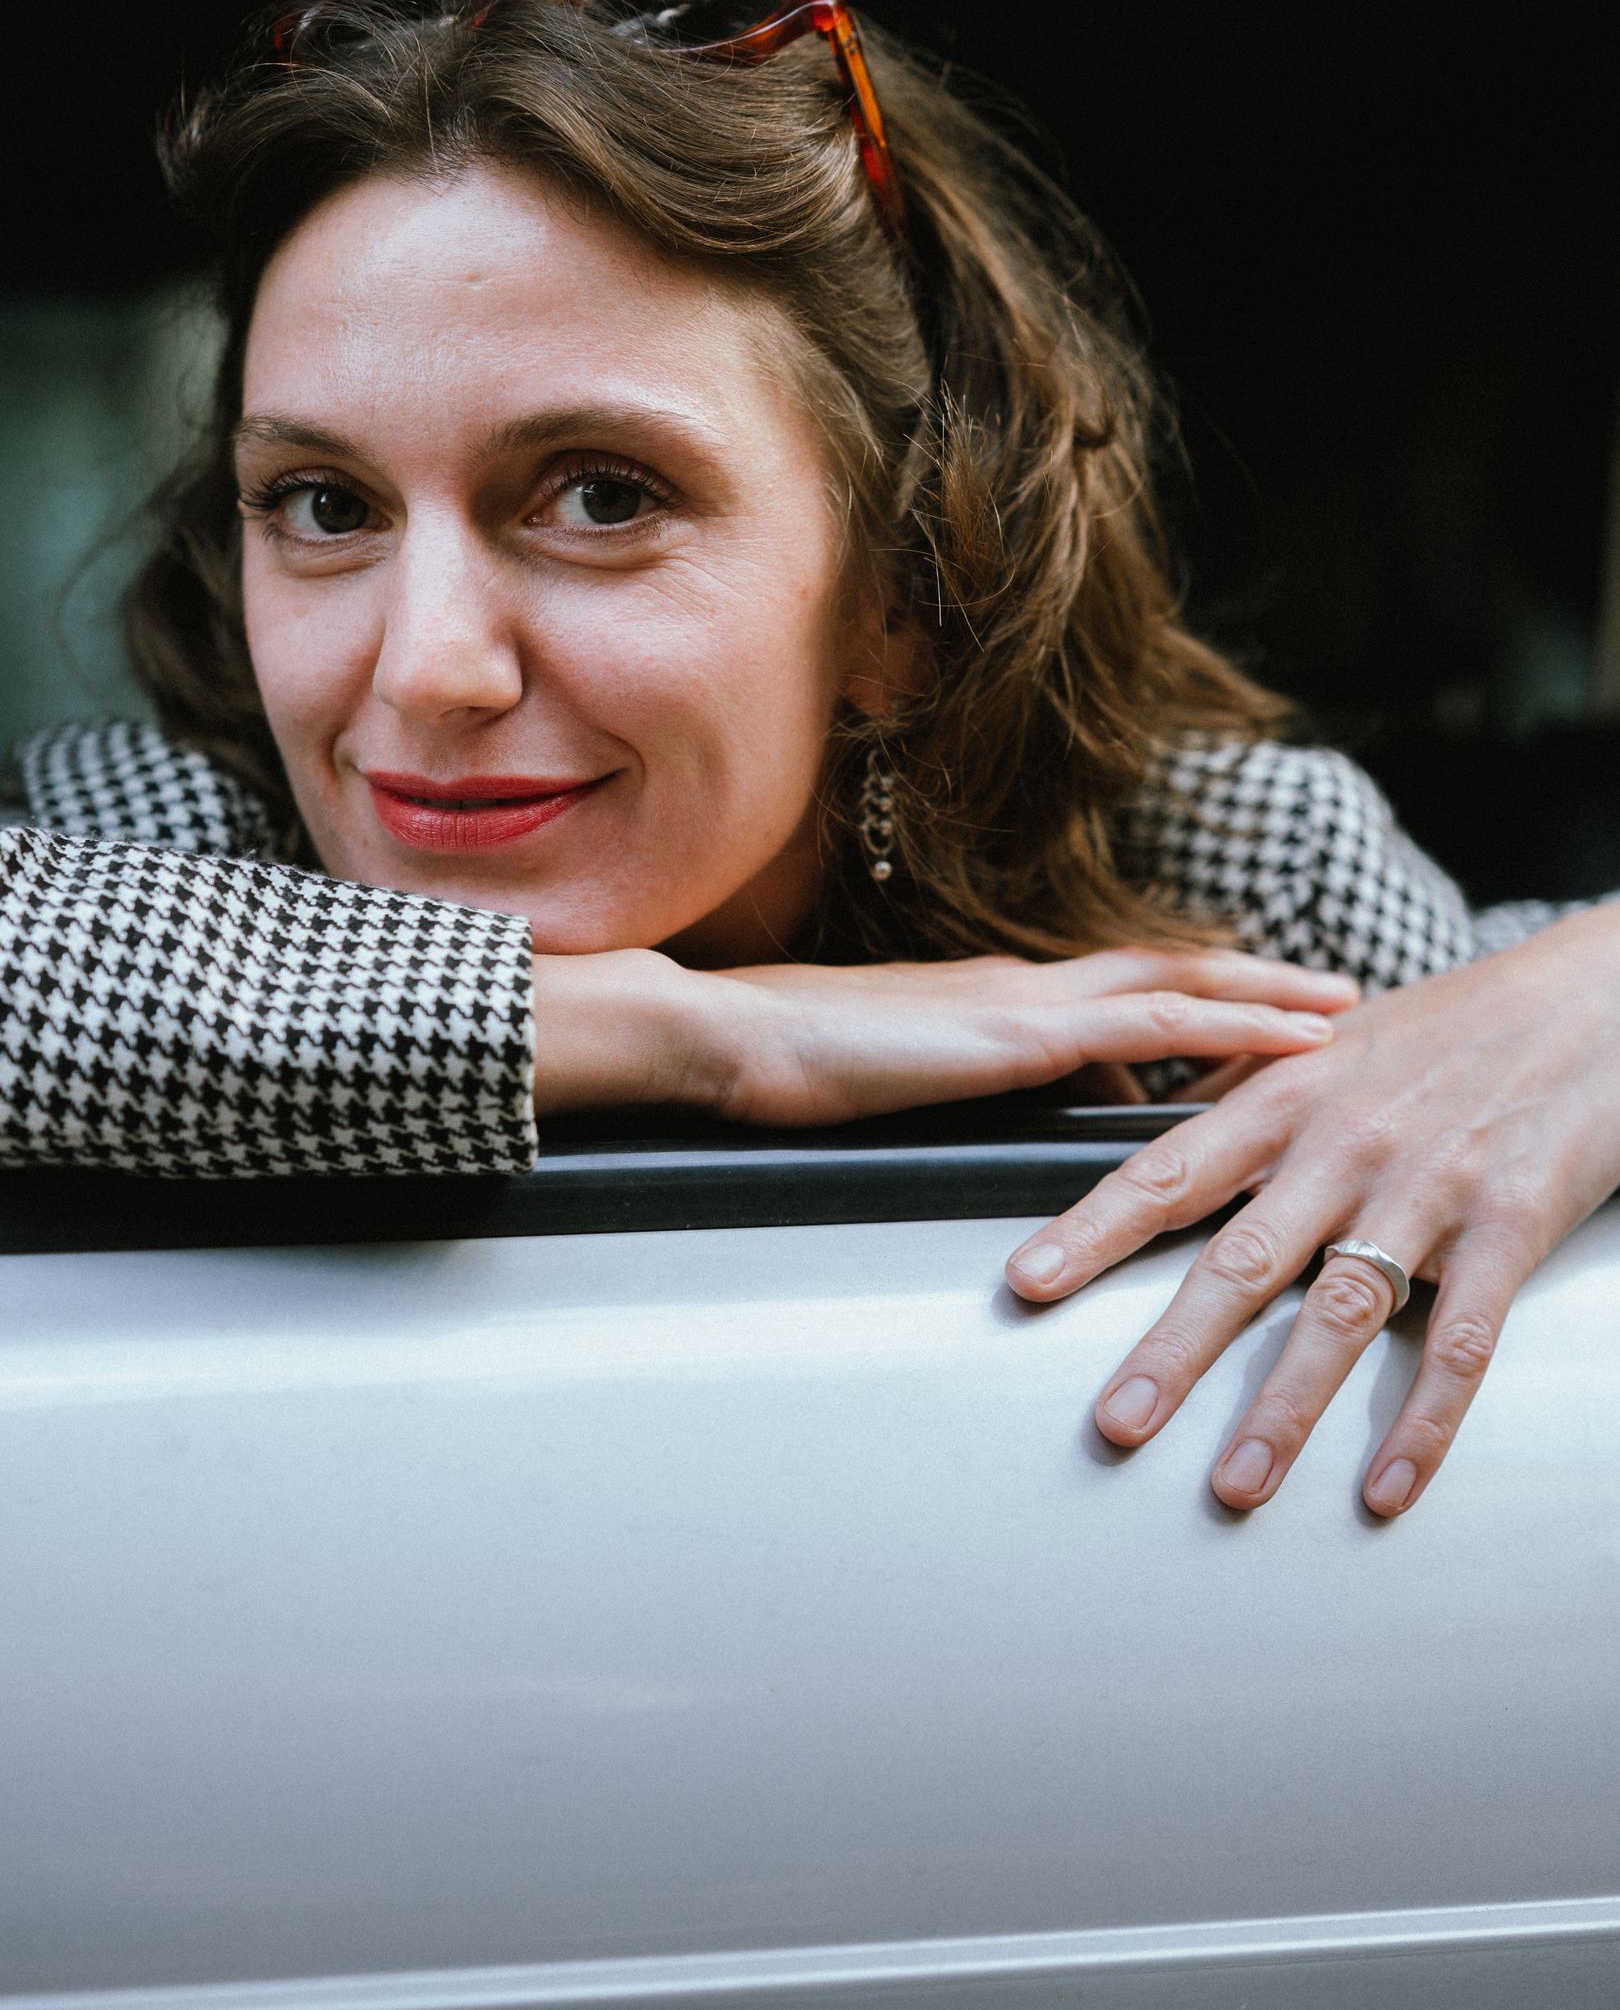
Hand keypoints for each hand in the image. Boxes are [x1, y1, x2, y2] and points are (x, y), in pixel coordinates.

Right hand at [530, 944, 1356, 1121]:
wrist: (727, 1038)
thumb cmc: (785, 1069)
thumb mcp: (893, 1086)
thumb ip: (958, 1098)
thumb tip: (1014, 1125)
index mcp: (994, 999)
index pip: (1114, 994)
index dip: (1190, 999)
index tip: (1254, 1017)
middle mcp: (1025, 985)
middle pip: (1166, 970)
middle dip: (1252, 982)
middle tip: (1334, 997)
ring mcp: (1026, 1000)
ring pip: (1180, 984)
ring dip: (1267, 995)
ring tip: (1341, 1010)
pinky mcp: (1021, 1032)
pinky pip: (1161, 1024)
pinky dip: (1241, 1024)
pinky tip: (1299, 1040)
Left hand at [1005, 902, 1619, 1514]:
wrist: (1590, 993)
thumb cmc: (1453, 1021)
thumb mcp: (1330, 1039)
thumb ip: (1243, 1087)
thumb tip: (1155, 1121)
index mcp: (1286, 1095)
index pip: (1168, 1167)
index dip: (1092, 1228)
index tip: (1026, 1283)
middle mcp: (1344, 1142)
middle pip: (1241, 1258)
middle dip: (1171, 1349)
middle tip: (1114, 1424)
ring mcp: (1427, 1187)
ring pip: (1342, 1313)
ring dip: (1285, 1408)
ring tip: (1235, 1485)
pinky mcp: (1510, 1223)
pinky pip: (1461, 1340)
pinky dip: (1424, 1421)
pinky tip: (1386, 1486)